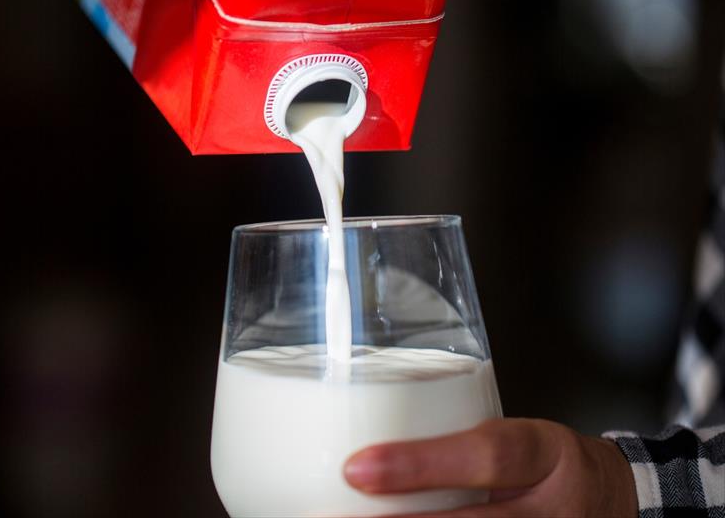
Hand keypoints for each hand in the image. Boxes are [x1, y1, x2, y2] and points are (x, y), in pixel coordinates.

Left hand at [343, 418, 637, 516]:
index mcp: (542, 454)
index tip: (357, 469)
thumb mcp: (515, 436)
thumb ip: (454, 447)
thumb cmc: (545, 463)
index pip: (486, 456)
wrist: (611, 501)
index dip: (420, 465)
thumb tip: (365, 458)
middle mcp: (549, 511)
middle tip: (333, 515)